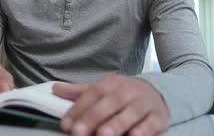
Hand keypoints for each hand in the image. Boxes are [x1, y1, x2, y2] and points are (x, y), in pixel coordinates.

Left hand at [53, 75, 168, 135]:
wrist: (156, 94)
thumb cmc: (122, 95)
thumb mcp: (102, 90)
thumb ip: (79, 93)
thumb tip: (55, 89)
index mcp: (111, 83)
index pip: (93, 94)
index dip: (78, 109)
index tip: (66, 124)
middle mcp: (128, 91)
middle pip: (110, 102)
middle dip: (94, 117)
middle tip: (79, 132)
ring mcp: (144, 103)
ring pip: (131, 112)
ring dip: (117, 124)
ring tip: (103, 134)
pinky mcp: (158, 117)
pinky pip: (151, 123)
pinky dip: (143, 130)